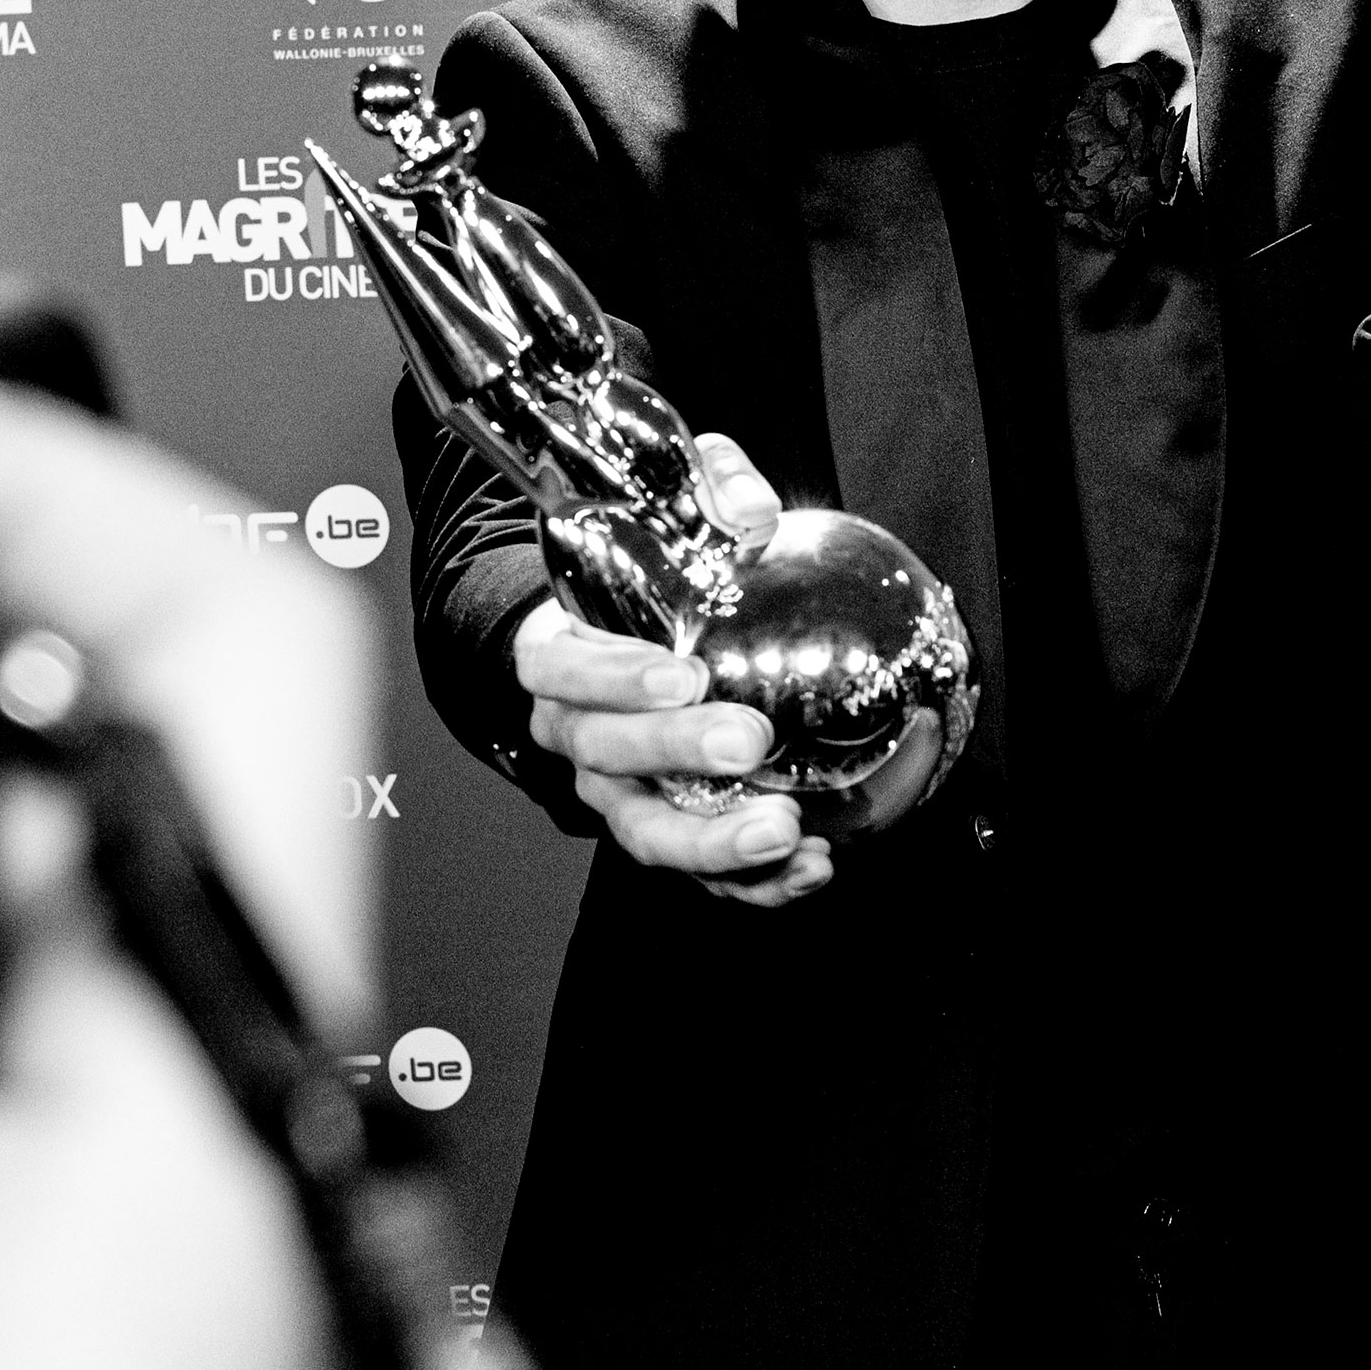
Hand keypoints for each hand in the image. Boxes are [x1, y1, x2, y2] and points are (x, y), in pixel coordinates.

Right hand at [515, 433, 834, 907]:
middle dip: (677, 753)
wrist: (623, 641)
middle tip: (749, 741)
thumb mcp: (672, 506)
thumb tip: (755, 513)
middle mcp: (576, 731)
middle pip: (607, 755)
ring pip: (645, 831)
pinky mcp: (663, 828)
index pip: (564, 669)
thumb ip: (712, 488)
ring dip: (712, 844)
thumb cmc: (644, 575)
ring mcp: (614, 790)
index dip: (616, 677)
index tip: (682, 675)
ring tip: (784, 832)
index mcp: (559, 653)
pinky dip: (752, 881)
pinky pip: (697, 871)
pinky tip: (811, 866)